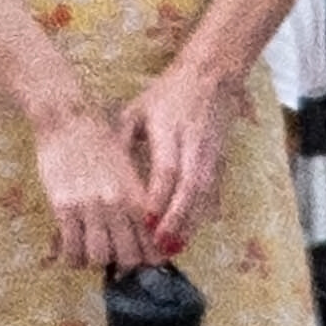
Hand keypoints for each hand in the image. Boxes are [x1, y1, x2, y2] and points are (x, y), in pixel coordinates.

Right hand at [33, 104, 157, 271]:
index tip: (142, 261)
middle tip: (114, 257)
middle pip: (129, 258)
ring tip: (89, 251)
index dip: (150, 260)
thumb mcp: (128, 171)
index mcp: (136, 196)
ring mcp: (90, 207)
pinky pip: (71, 249)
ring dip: (95, 260)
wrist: (70, 119)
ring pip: (99, 258)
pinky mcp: (64, 207)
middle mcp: (117, 205)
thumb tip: (146, 232)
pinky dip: (73, 257)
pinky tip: (71, 249)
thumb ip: (137, 201)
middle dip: (123, 264)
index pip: (152, 243)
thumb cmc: (100, 143)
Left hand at [119, 62, 238, 257]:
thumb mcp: (138, 110)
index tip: (145, 221)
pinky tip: (189, 234)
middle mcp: (193, 144)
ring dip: (190, 223)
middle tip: (160, 246)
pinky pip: (213, 193)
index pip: (167, 168)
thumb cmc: (167, 95)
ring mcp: (211, 154)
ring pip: (204, 194)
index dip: (158, 197)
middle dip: (176, 219)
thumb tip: (103, 173)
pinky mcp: (222, 161)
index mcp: (169, 129)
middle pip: (189, 187)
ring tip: (173, 249)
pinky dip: (202, 216)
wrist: (210, 77)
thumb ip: (122, 139)